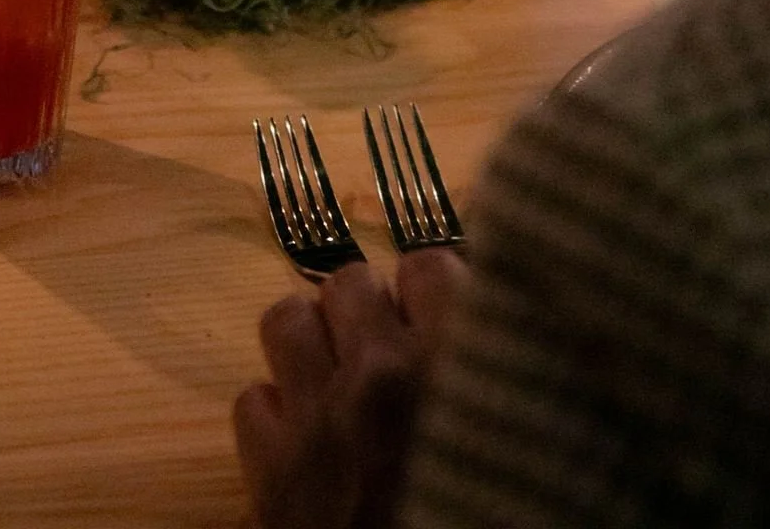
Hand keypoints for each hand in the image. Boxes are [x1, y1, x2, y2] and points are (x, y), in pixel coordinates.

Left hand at [233, 254, 464, 528]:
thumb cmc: (488, 513)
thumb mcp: (517, 432)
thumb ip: (491, 364)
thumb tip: (481, 323)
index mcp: (458, 361)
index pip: (428, 266)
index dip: (430, 294)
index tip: (438, 322)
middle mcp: (381, 372)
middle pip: (351, 281)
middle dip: (366, 310)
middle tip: (388, 356)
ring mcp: (318, 418)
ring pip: (288, 319)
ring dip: (312, 341)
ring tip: (336, 379)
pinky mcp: (271, 471)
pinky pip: (253, 399)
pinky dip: (276, 412)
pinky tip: (304, 442)